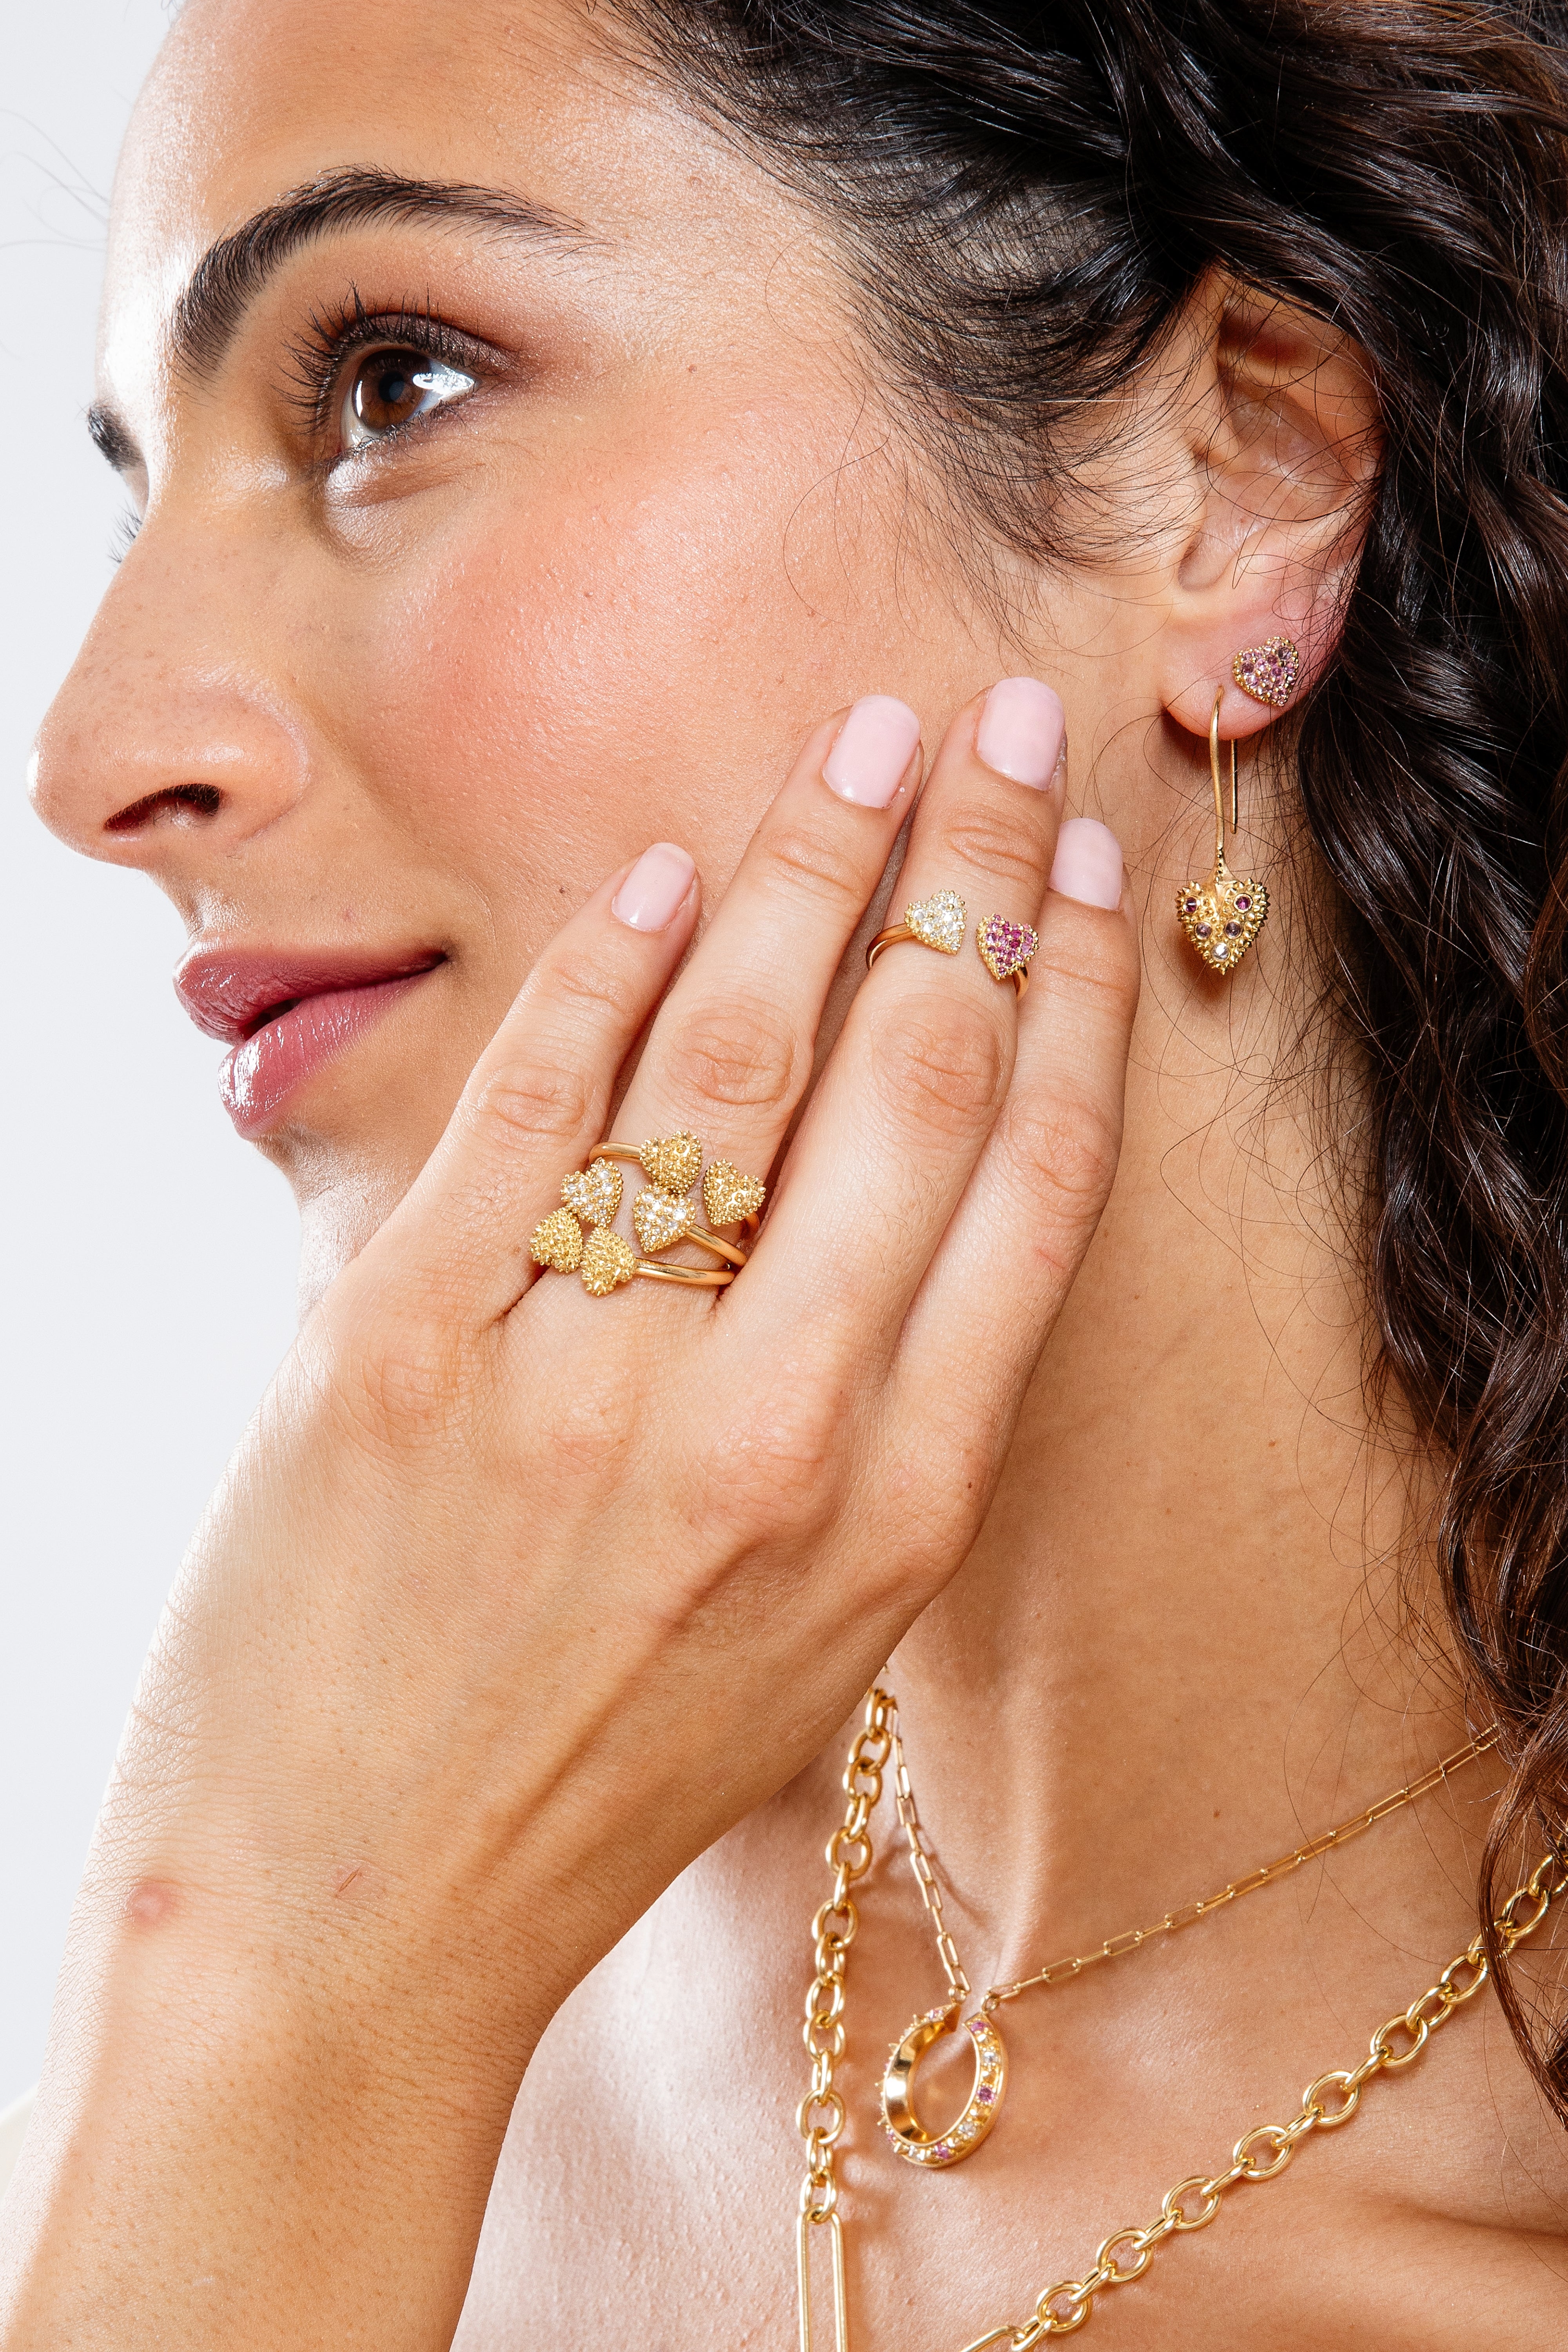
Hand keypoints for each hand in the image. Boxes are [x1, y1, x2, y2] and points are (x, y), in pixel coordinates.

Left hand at [1, 685, 1136, 2348]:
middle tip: (998, 729)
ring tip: (858, 745)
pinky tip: (671, 876)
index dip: (1070, 995)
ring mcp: (582, 1378)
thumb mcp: (822, 1630)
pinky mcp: (406, 1340)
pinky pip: (540, 1095)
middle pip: (915, 1074)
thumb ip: (892, 1413)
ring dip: (813, 863)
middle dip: (972, 872)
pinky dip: (613, 961)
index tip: (1088, 867)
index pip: (1031, 1181)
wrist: (354, 1915)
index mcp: (899, 1508)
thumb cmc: (603, 1766)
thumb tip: (930, 1156)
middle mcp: (769, 1431)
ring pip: (741, 1046)